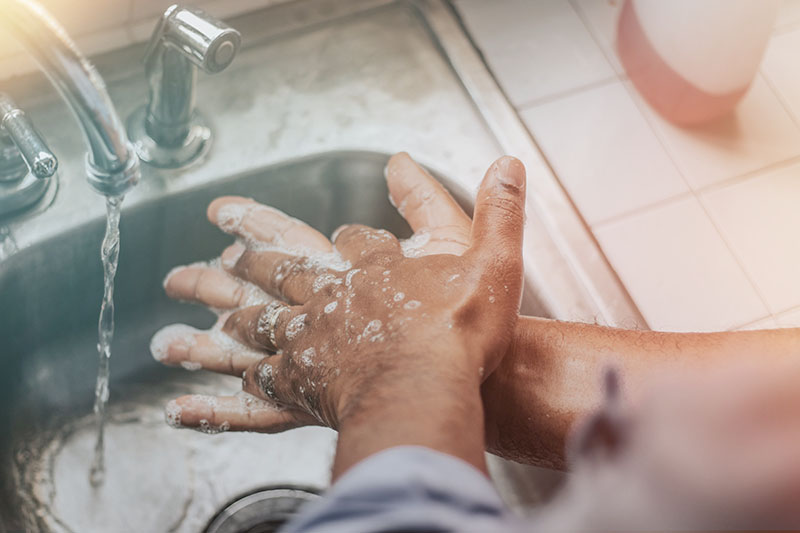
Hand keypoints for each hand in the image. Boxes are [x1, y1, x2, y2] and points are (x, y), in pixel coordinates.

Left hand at [154, 154, 526, 470]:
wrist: (427, 389)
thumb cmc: (460, 332)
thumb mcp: (494, 260)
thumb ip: (498, 211)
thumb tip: (507, 163)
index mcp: (373, 267)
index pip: (350, 238)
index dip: (348, 235)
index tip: (344, 234)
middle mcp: (332, 296)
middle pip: (280, 269)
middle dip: (245, 257)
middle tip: (212, 247)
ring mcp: (310, 340)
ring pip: (254, 320)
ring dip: (220, 313)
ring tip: (181, 312)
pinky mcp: (301, 385)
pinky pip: (256, 385)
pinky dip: (228, 391)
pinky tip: (205, 397)